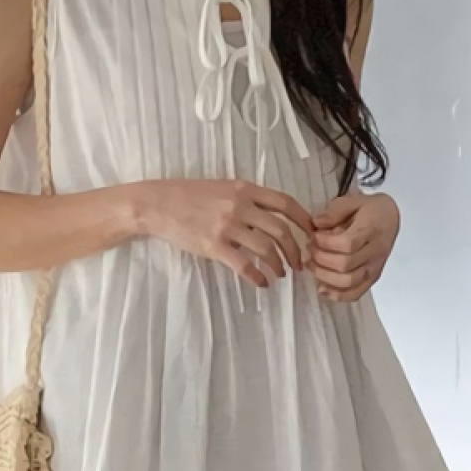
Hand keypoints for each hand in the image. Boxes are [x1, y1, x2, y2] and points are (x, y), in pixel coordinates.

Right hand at [139, 179, 313, 287]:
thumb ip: (247, 198)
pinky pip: (244, 265)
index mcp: (245, 189)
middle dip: (295, 249)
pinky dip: (257, 276)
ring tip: (281, 274)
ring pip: (266, 249)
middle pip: (281, 230)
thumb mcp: (223, 187)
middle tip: (298, 263)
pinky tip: (262, 283)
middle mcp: (240, 206)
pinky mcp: (214, 245)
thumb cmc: (189, 195)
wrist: (158, 204)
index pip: (285, 203)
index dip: (303, 219)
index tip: (312, 233)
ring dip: (279, 265)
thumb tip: (271, 214)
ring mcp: (227, 226)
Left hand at [309, 192, 399, 301]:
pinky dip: (337, 295)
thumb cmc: (370, 210)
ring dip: (324, 276)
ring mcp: (375, 268)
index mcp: (372, 230)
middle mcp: (375, 252)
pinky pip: (356, 294)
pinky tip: (321, 288)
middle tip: (309, 249)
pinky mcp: (372, 278)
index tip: (313, 236)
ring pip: (348, 282)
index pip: (347, 243)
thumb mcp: (353, 201)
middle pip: (345, 265)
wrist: (392, 218)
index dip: (325, 243)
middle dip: (321, 258)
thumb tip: (316, 223)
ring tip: (310, 264)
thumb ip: (334, 211)